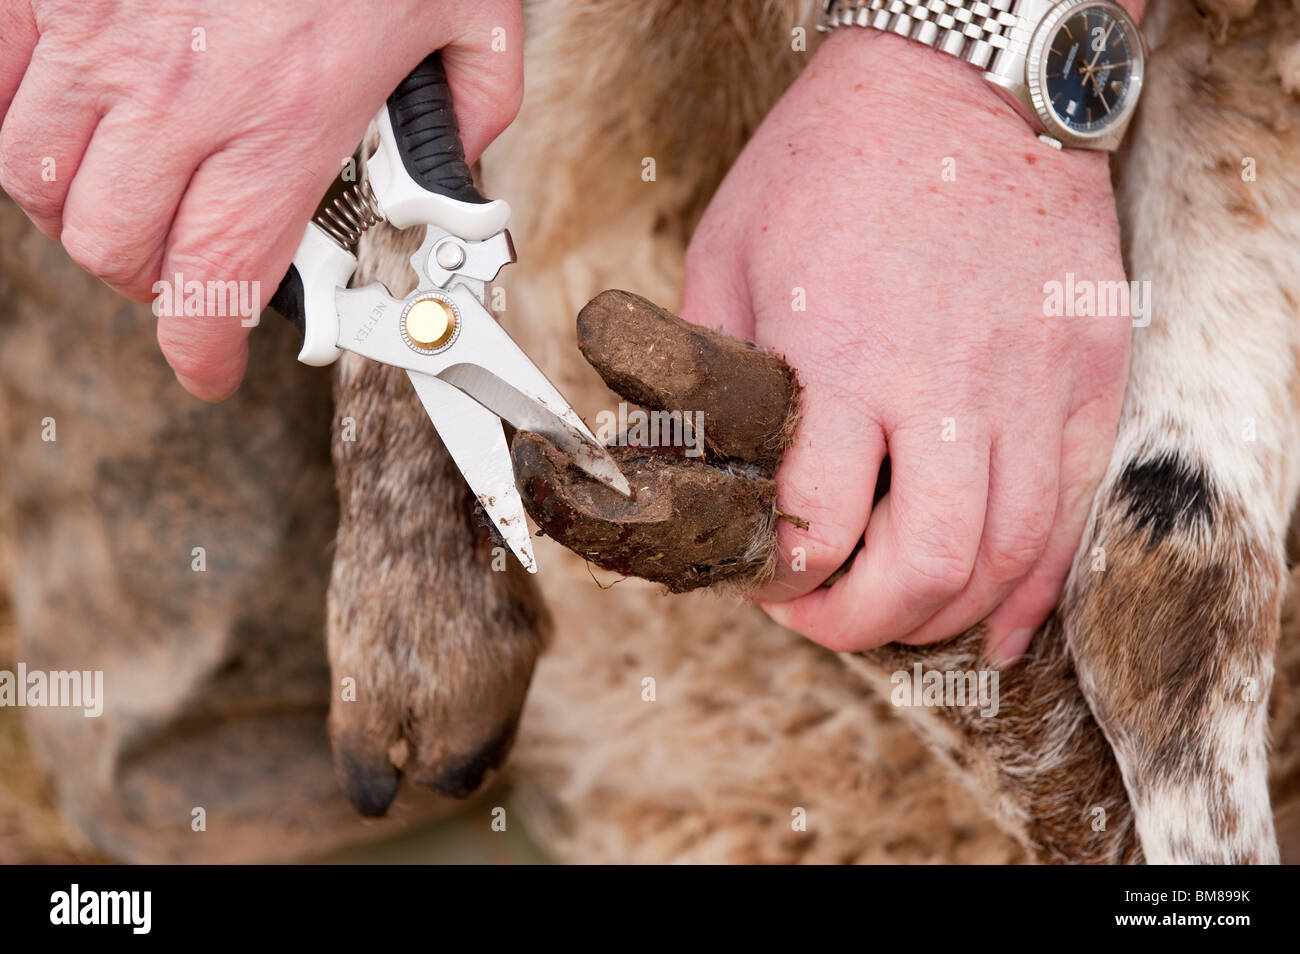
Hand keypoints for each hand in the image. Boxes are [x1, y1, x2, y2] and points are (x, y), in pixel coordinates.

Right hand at [0, 0, 522, 399]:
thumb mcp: (472, 18)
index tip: (209, 367)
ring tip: (134, 197)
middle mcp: (177, 89)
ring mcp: (96, 31)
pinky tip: (79, 115)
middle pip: (111, 247)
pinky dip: (25, 121)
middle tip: (191, 269)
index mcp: (284, 116)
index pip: (214, 280)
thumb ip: (469, 113)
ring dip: (81, 210)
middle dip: (152, 283)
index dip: (201, 350)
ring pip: (34, 178)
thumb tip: (455, 172)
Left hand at [679, 30, 1132, 664]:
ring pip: (1006, 556)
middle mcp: (939, 385)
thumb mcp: (728, 251)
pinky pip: (1074, 512)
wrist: (963, 79)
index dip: (781, 580)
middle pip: (920, 566)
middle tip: (824, 616)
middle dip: (859, 623)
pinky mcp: (1086, 372)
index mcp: (836, 356)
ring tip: (897, 613)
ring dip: (944, 613)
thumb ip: (710, 369)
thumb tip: (688, 462)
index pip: (813, 527)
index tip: (765, 579)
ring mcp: (1027, 383)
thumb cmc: (833, 157)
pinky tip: (996, 618)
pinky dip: (1035, 588)